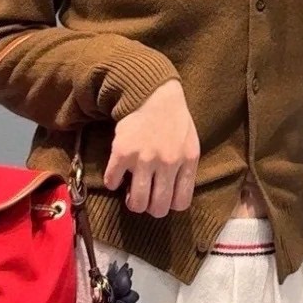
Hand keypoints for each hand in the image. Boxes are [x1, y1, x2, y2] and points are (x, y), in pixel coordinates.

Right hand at [103, 78, 200, 217]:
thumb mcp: (190, 144)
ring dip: (133, 203)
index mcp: (187, 161)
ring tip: (131, 194)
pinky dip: (113, 183)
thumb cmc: (173, 120)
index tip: (163, 199)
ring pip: (137, 202)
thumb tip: (175, 197)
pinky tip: (118, 176)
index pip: (181, 202)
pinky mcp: (123, 152)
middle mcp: (167, 162)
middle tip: (146, 199)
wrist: (151, 94)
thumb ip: (186, 169)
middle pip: (158, 208)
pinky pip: (112, 182)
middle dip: (151, 209)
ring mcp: (144, 158)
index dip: (170, 205)